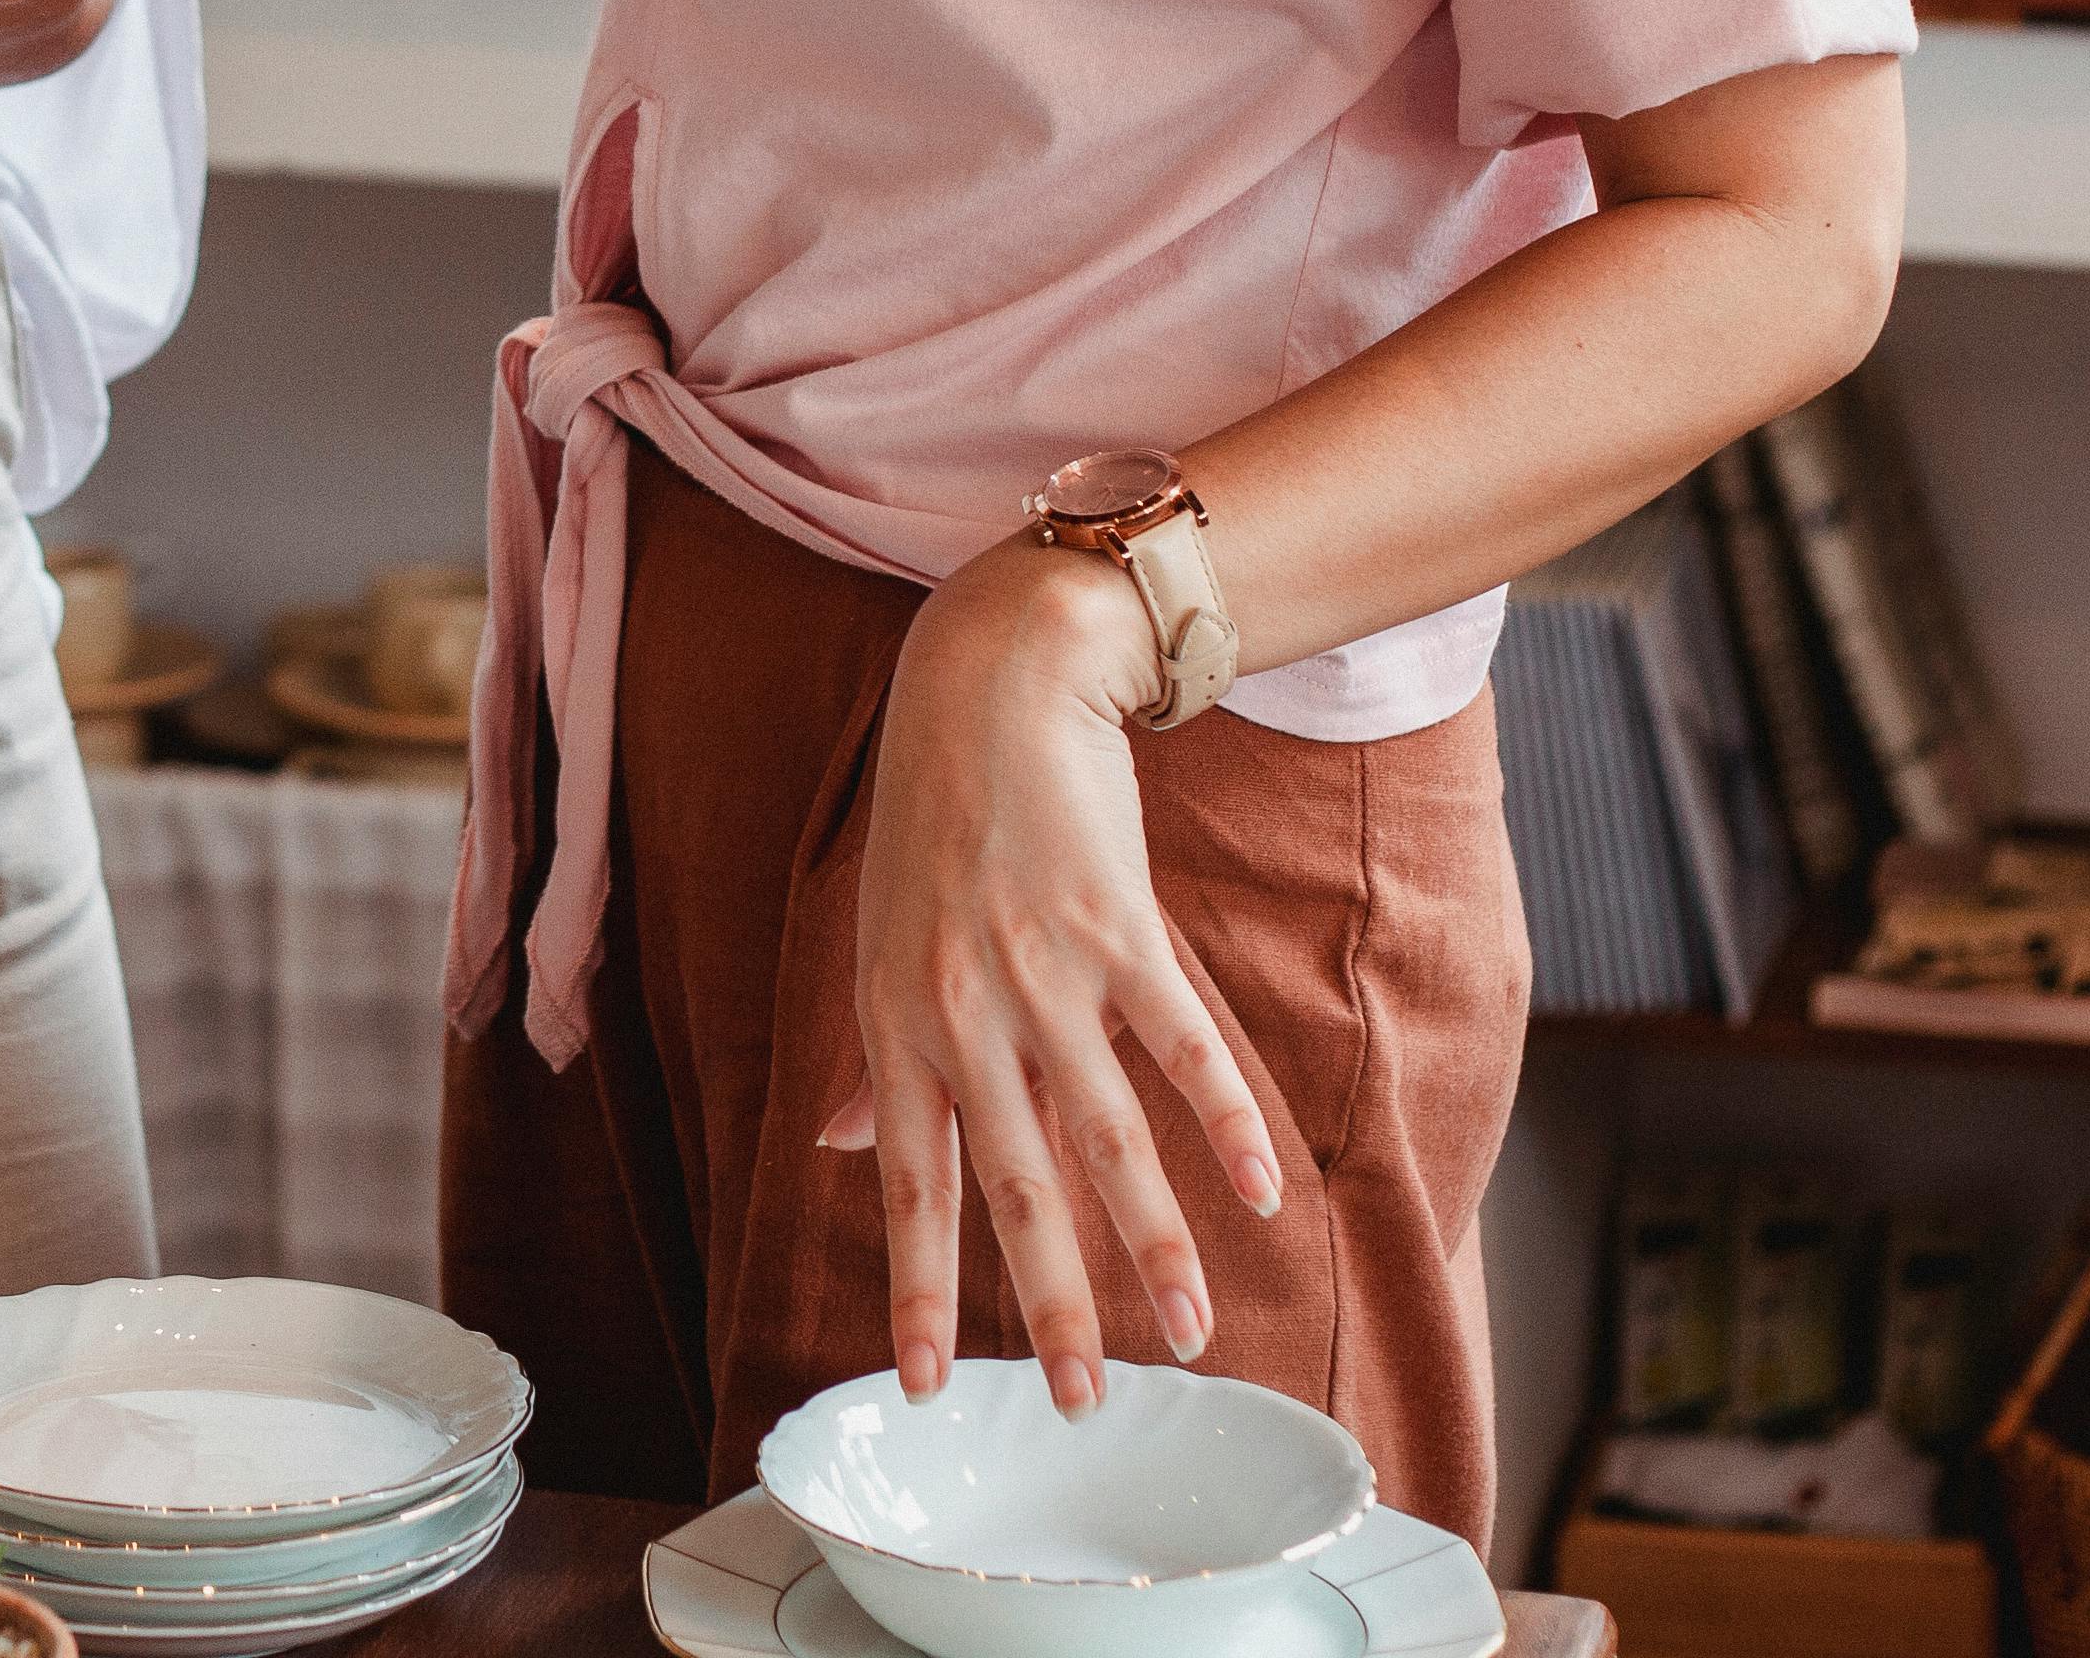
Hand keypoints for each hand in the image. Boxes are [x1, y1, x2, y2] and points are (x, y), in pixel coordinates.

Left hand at [848, 540, 1283, 1410]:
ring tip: (1190, 1330)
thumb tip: (827, 1150)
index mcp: (896, 1025)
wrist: (993, 686)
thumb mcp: (871, 942)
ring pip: (1108, 1135)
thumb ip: (859, 1060)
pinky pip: (1179, 1043)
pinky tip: (1262, 1190)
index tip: (930, 1385)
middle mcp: (964, 1011)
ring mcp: (1045, 971)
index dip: (918, 1287)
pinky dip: (1224, 1120)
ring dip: (1156, 1241)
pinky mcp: (1121, 928)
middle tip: (1082, 1403)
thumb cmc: (931, 824)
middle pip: (1015, 1185)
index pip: (909, 1184)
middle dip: (1051, 1303)